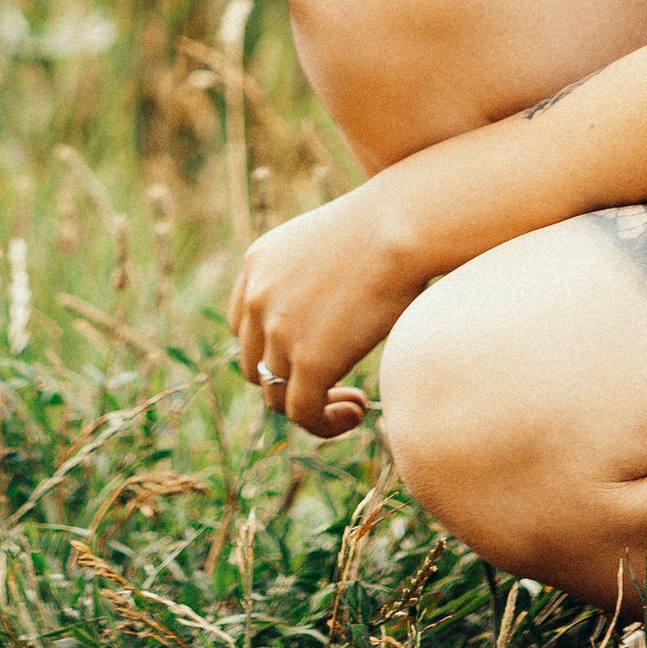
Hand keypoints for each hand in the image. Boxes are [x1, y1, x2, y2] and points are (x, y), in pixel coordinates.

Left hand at [227, 172, 415, 438]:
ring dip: (312, 406)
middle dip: (288, 381)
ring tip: (351, 403)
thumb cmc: (388, 227)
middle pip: (255, 363)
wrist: (402, 225)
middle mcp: (258, 297)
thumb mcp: (331, 244)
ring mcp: (279, 330)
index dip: (273, 349)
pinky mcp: (310, 361)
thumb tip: (335, 309)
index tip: (312, 355)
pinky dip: (325, 423)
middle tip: (332, 385)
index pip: (244, 324)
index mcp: (258, 263)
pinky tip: (357, 412)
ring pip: (275, 394)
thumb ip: (316, 278)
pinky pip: (303, 413)